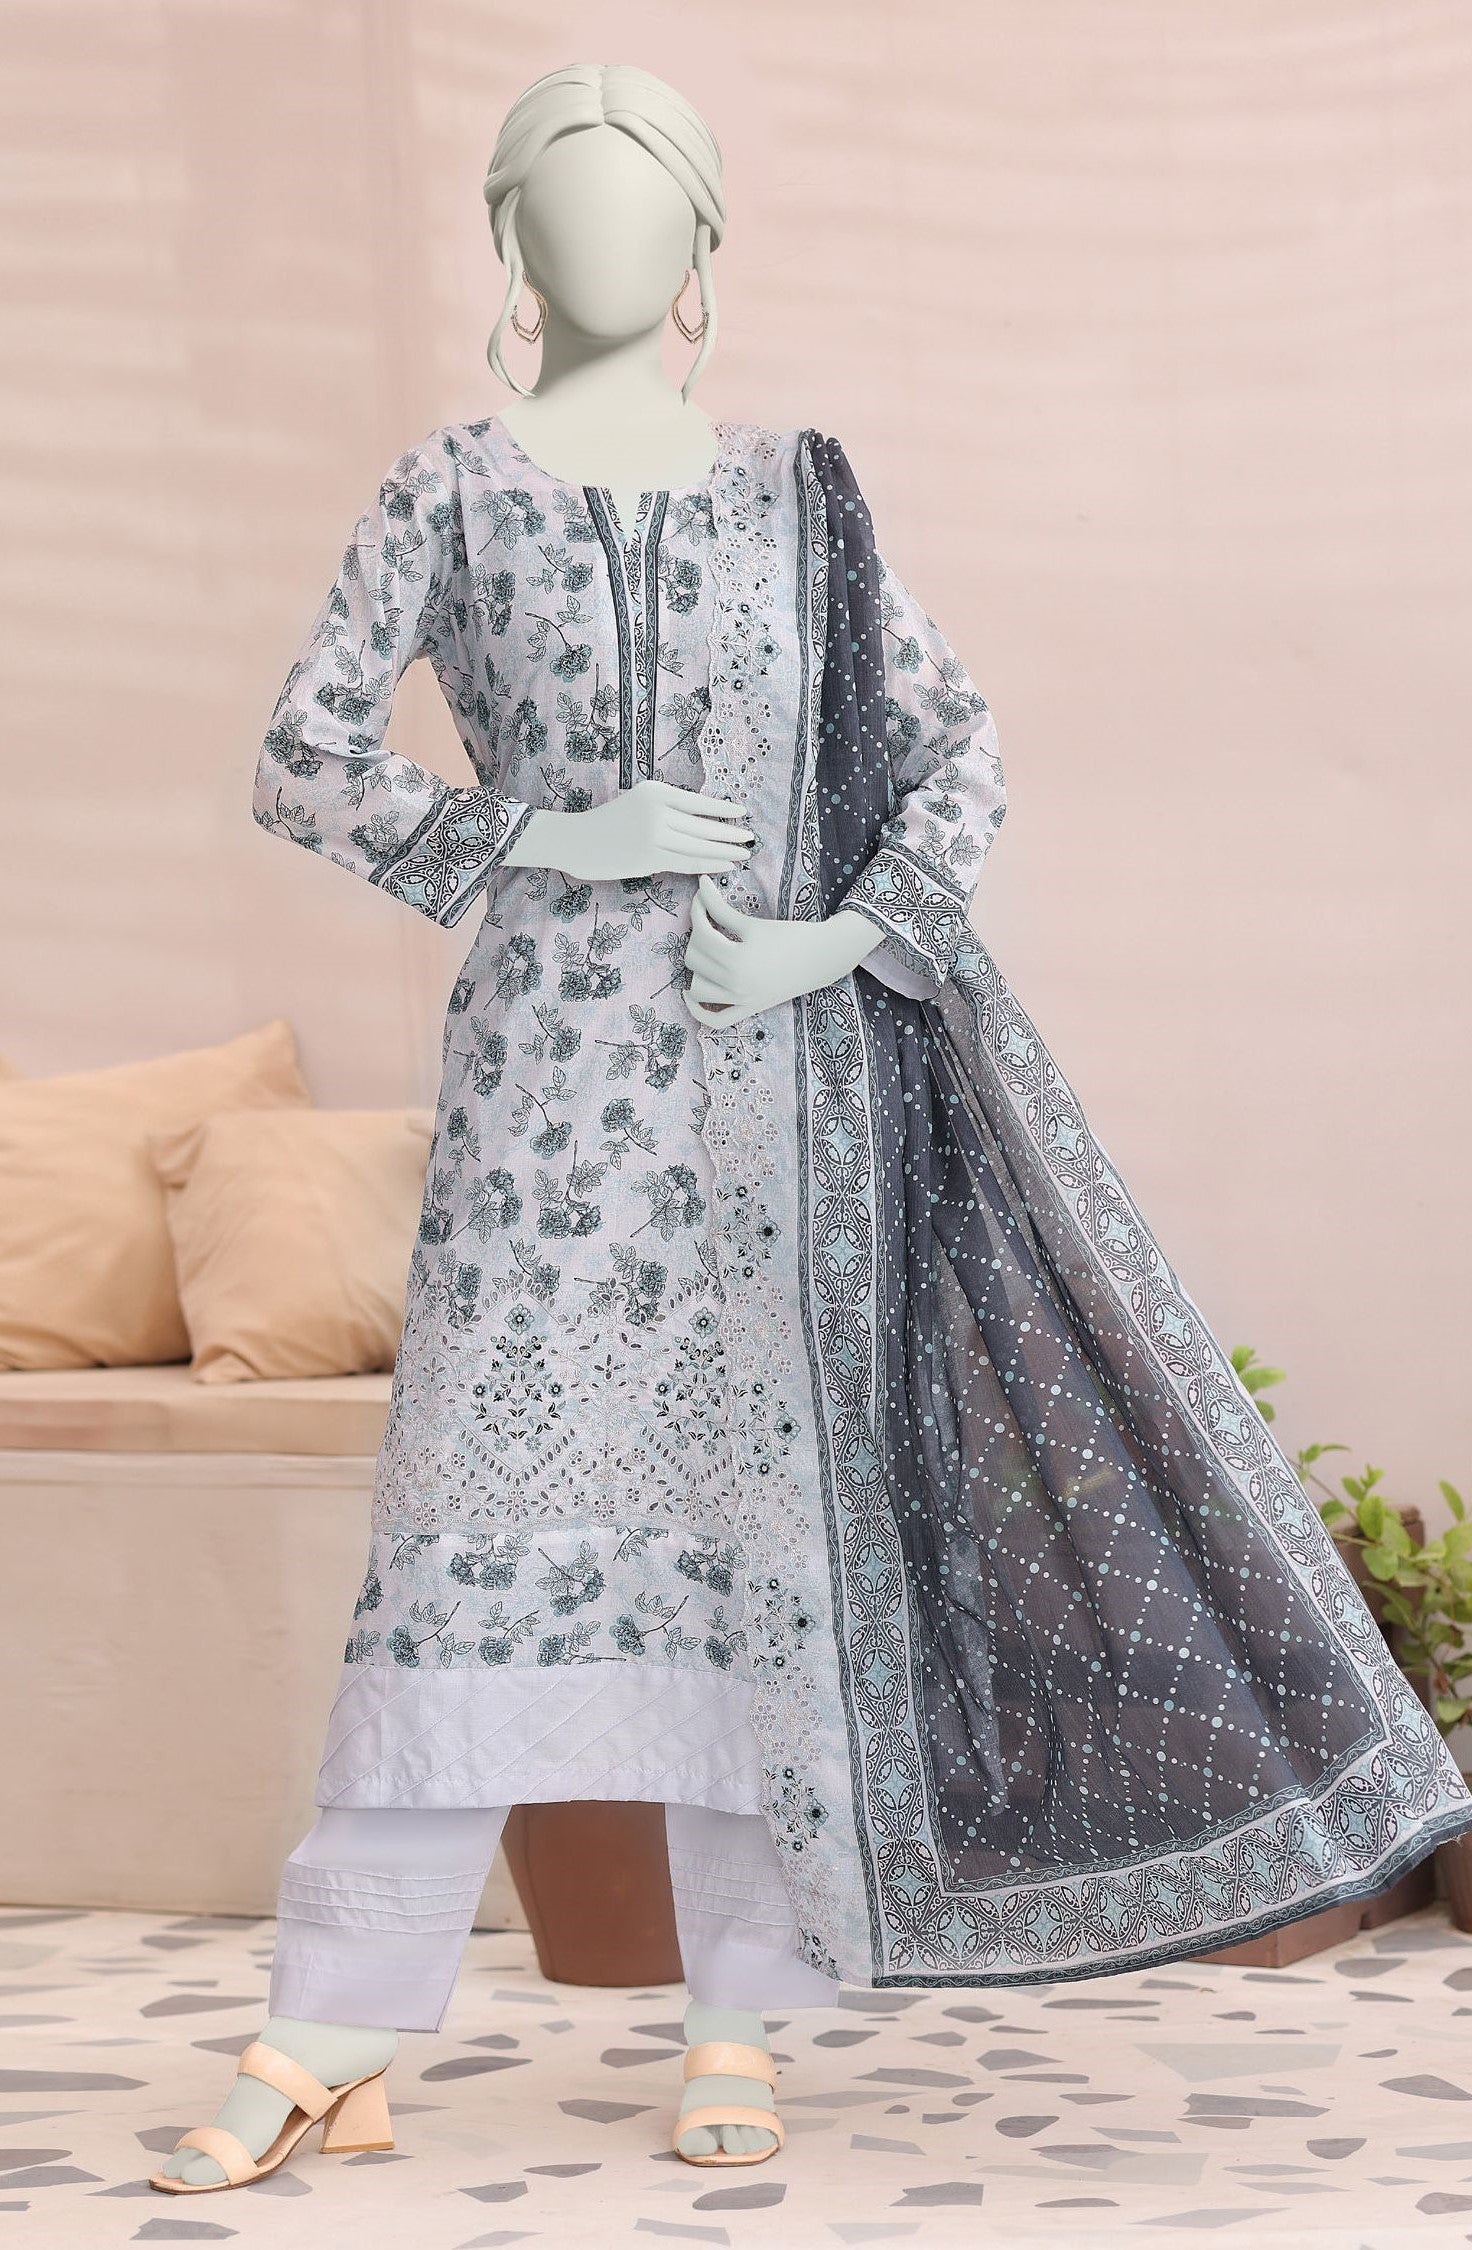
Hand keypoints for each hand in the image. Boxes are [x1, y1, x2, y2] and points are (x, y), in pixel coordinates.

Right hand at [504, 781, 752, 882]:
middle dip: (730, 833)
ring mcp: (654, 835)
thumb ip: (666, 810)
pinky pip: (687, 862)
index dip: (723, 808)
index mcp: (655, 791)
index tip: (742, 812)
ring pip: (698, 846)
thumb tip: (701, 824)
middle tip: (750, 838)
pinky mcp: (649, 859)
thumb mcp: (638, 803)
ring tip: (743, 854)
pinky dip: (708, 864)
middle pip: (703, 825)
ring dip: (724, 851)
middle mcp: (657, 810)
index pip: (698, 802)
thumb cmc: (608, 823)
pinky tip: (724, 866)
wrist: (575, 840)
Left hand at [684, 879, 880, 1026]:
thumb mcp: (752, 923)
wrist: (821, 957)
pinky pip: (714, 1020)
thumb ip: (720, 908)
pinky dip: (698, 1010)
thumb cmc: (791, 936)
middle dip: (697, 937)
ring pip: (697, 988)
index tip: (703, 895)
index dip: (698, 910)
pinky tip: (691, 993)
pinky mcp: (748, 1010)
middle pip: (694, 959)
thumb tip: (700, 884)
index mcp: (736, 960)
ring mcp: (741, 1001)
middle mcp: (735, 984)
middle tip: (710, 922)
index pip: (700, 934)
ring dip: (697, 968)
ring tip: (708, 952)